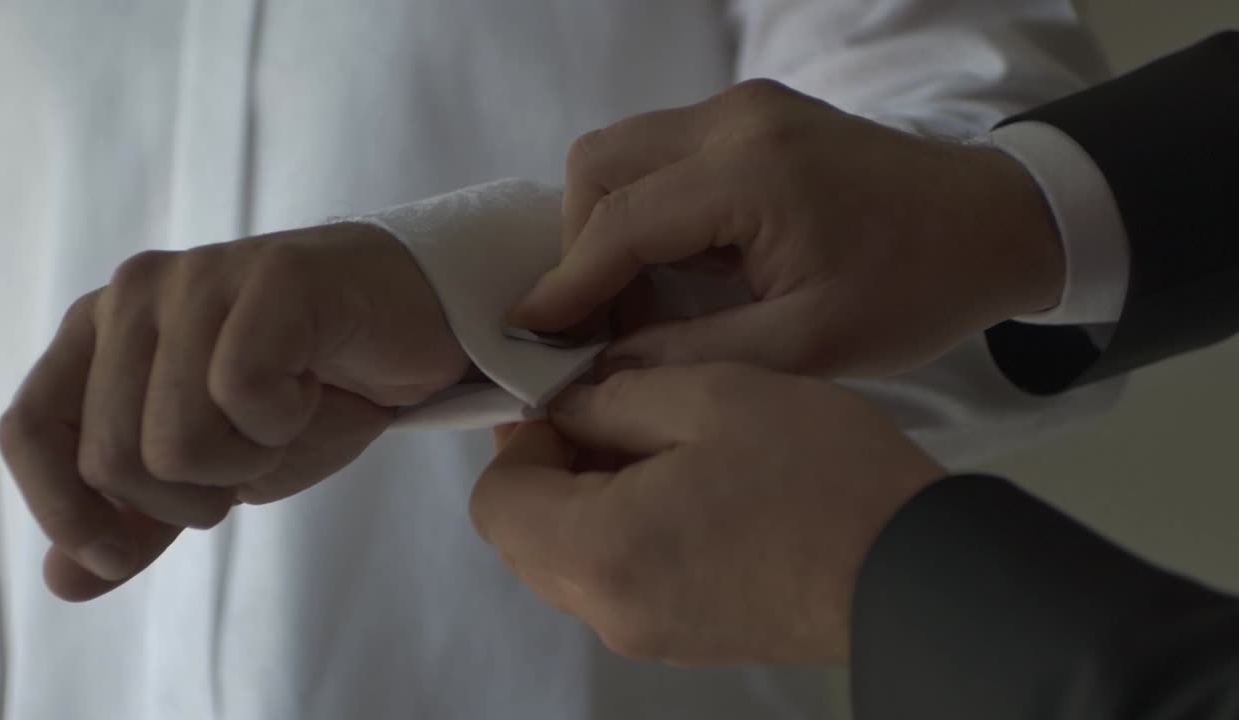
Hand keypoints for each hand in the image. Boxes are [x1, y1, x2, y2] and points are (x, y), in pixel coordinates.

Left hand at [0, 223, 467, 600]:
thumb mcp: (217, 470)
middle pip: (112, 460)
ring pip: (174, 444)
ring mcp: (200, 279)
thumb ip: (141, 517)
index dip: (64, 509)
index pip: (30, 429)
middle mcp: (135, 294)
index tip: (121, 555)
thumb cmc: (313, 390)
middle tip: (255, 452)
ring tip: (287, 415)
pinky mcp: (270, 278)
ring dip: (249, 460)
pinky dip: (288, 420)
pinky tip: (316, 385)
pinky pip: (242, 394)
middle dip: (195, 496)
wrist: (411, 330)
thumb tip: (64, 580)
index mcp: (102, 332)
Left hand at [471, 364, 943, 665]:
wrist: (915, 569)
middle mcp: (608, 610)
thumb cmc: (817, 472)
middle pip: (523, 538)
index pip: (496, 501)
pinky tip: (687, 489)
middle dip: (549, 468)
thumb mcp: (712, 396)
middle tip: (610, 414)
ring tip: (659, 445)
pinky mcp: (685, 640)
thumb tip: (565, 405)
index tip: (574, 400)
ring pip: (568, 562)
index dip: (522, 439)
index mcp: (600, 551)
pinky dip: (623, 532)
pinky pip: (617, 583)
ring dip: (586, 500)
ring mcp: (647, 635)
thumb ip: (614, 396)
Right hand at [511, 79, 1063, 377]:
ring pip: (622, 153)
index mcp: (752, 173)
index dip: (564, 285)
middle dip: (578, 247)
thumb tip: (600, 368)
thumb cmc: (915, 287)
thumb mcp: (808, 347)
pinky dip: (644, 211)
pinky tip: (671, 270)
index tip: (528, 339)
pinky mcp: (751, 116)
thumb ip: (693, 357)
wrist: (993, 221)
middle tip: (596, 324)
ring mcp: (743, 109)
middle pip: (600, 166)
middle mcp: (735, 120)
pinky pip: (661, 155)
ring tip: (634, 303)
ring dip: (608, 227)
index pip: (619, 221)